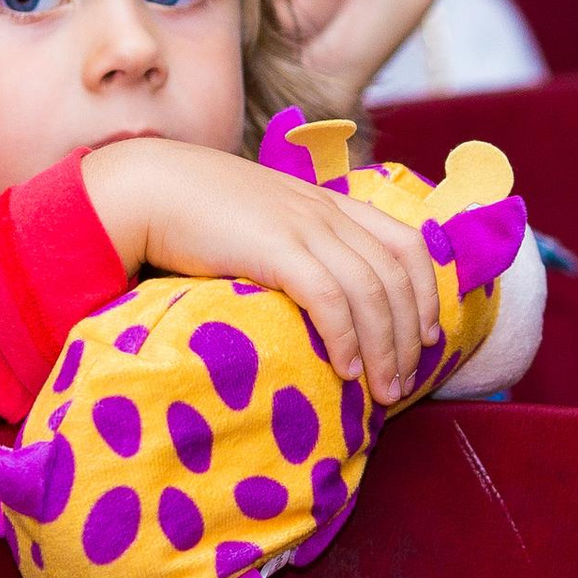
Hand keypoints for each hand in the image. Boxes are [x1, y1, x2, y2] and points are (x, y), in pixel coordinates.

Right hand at [79, 140, 442, 403]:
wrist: (150, 188)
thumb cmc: (197, 212)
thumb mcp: (264, 219)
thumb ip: (296, 242)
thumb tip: (316, 292)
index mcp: (330, 202)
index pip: (406, 243)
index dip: (426, 292)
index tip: (427, 335)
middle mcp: (327, 213)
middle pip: (397, 276)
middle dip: (410, 336)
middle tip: (406, 383)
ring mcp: (304, 228)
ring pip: (372, 293)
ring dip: (386, 348)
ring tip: (383, 390)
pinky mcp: (278, 249)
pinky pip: (330, 299)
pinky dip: (347, 337)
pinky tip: (346, 370)